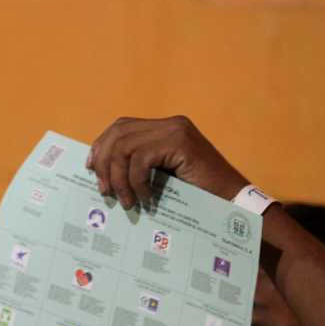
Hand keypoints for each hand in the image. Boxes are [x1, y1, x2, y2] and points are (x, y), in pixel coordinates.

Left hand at [88, 116, 247, 208]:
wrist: (232, 202)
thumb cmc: (198, 196)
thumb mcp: (161, 178)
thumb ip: (138, 168)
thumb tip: (101, 173)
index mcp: (164, 128)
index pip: (121, 127)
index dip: (101, 146)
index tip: (91, 169)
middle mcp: (169, 123)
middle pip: (118, 133)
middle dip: (104, 162)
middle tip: (105, 191)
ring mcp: (175, 130)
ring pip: (125, 147)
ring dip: (119, 178)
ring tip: (126, 201)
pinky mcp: (180, 142)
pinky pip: (141, 159)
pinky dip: (137, 182)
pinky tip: (146, 199)